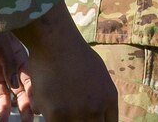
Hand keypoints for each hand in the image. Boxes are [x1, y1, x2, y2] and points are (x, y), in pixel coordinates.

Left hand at [0, 32, 32, 121]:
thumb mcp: (0, 43)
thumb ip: (9, 62)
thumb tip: (16, 86)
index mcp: (17, 57)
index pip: (27, 77)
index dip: (32, 91)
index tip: (34, 106)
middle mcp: (7, 68)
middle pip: (18, 90)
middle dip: (23, 106)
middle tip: (26, 120)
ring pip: (1, 96)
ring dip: (3, 109)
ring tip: (1, 121)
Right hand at [15, 3, 118, 120]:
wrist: (56, 43)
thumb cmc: (75, 54)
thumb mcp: (99, 74)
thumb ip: (100, 95)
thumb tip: (99, 109)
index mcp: (108, 99)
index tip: (90, 121)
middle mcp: (96, 109)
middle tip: (73, 116)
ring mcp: (77, 113)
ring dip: (67, 121)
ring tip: (62, 111)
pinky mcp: (57, 115)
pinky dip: (51, 119)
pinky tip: (48, 110)